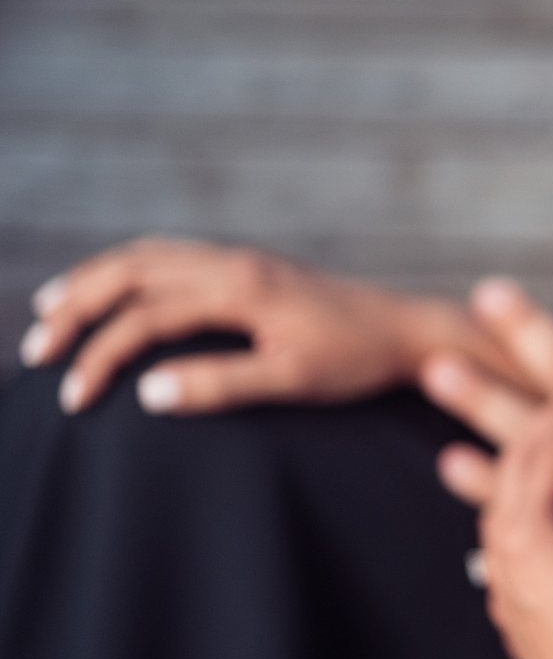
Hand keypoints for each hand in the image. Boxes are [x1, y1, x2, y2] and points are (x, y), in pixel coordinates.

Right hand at [17, 237, 488, 415]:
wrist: (409, 331)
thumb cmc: (358, 361)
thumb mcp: (295, 381)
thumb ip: (223, 385)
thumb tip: (148, 394)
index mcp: (240, 288)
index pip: (145, 317)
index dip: (101, 357)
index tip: (73, 401)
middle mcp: (234, 263)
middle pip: (131, 270)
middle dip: (77, 307)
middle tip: (37, 350)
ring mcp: (241, 260)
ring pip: (148, 256)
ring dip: (96, 281)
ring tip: (52, 312)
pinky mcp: (250, 268)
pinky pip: (172, 257)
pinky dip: (129, 271)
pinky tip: (115, 294)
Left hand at [465, 362, 552, 658]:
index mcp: (530, 532)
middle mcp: (507, 559)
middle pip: (520, 464)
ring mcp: (509, 592)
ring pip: (508, 505)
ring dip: (531, 458)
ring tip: (550, 432)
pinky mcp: (524, 619)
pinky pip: (513, 544)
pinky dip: (530, 508)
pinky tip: (544, 515)